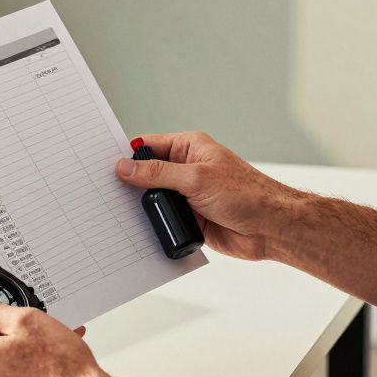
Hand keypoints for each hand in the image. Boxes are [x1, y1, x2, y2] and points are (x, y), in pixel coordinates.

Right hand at [116, 132, 303, 261]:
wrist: (270, 228)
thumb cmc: (246, 194)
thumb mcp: (196, 179)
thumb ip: (158, 174)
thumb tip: (126, 168)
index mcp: (189, 148)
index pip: (149, 146)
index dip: (128, 155)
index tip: (106, 165)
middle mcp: (187, 169)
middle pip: (147, 174)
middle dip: (130, 184)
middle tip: (107, 193)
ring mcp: (187, 195)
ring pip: (154, 200)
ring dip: (142, 208)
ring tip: (119, 215)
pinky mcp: (190, 219)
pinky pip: (164, 220)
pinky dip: (154, 225)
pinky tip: (139, 231)